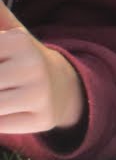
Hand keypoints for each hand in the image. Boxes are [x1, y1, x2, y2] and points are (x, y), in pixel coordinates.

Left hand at [0, 0, 84, 133]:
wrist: (64, 87)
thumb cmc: (22, 59)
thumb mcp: (9, 34)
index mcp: (18, 41)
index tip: (4, 63)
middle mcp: (33, 65)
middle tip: (6, 77)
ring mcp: (39, 94)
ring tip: (8, 90)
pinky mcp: (41, 120)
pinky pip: (0, 125)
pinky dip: (1, 119)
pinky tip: (12, 109)